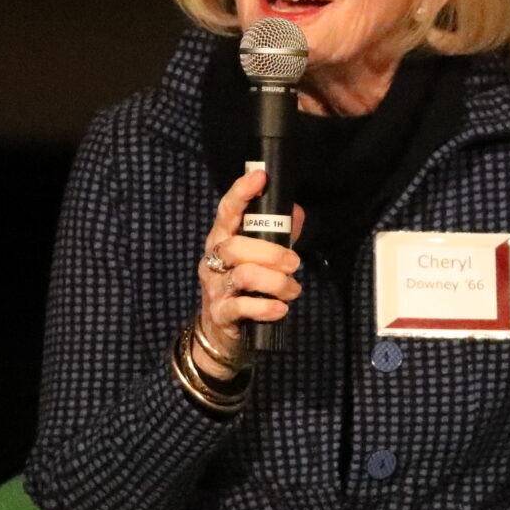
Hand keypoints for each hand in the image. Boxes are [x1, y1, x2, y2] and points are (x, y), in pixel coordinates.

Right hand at [191, 168, 305, 378]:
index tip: (260, 177)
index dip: (241, 192)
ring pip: (244, 275)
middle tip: (294, 263)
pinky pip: (243, 307)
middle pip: (237, 246)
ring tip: (292, 290)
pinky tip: (280, 308)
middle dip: (272, 253)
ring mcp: (214, 287)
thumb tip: (296, 211)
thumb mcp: (258, 258)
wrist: (220, 333)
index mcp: (222, 239)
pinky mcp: (220, 314)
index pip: (227, 211)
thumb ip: (276, 235)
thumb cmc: (243, 287)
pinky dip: (267, 307)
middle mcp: (213, 259)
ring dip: (276, 282)